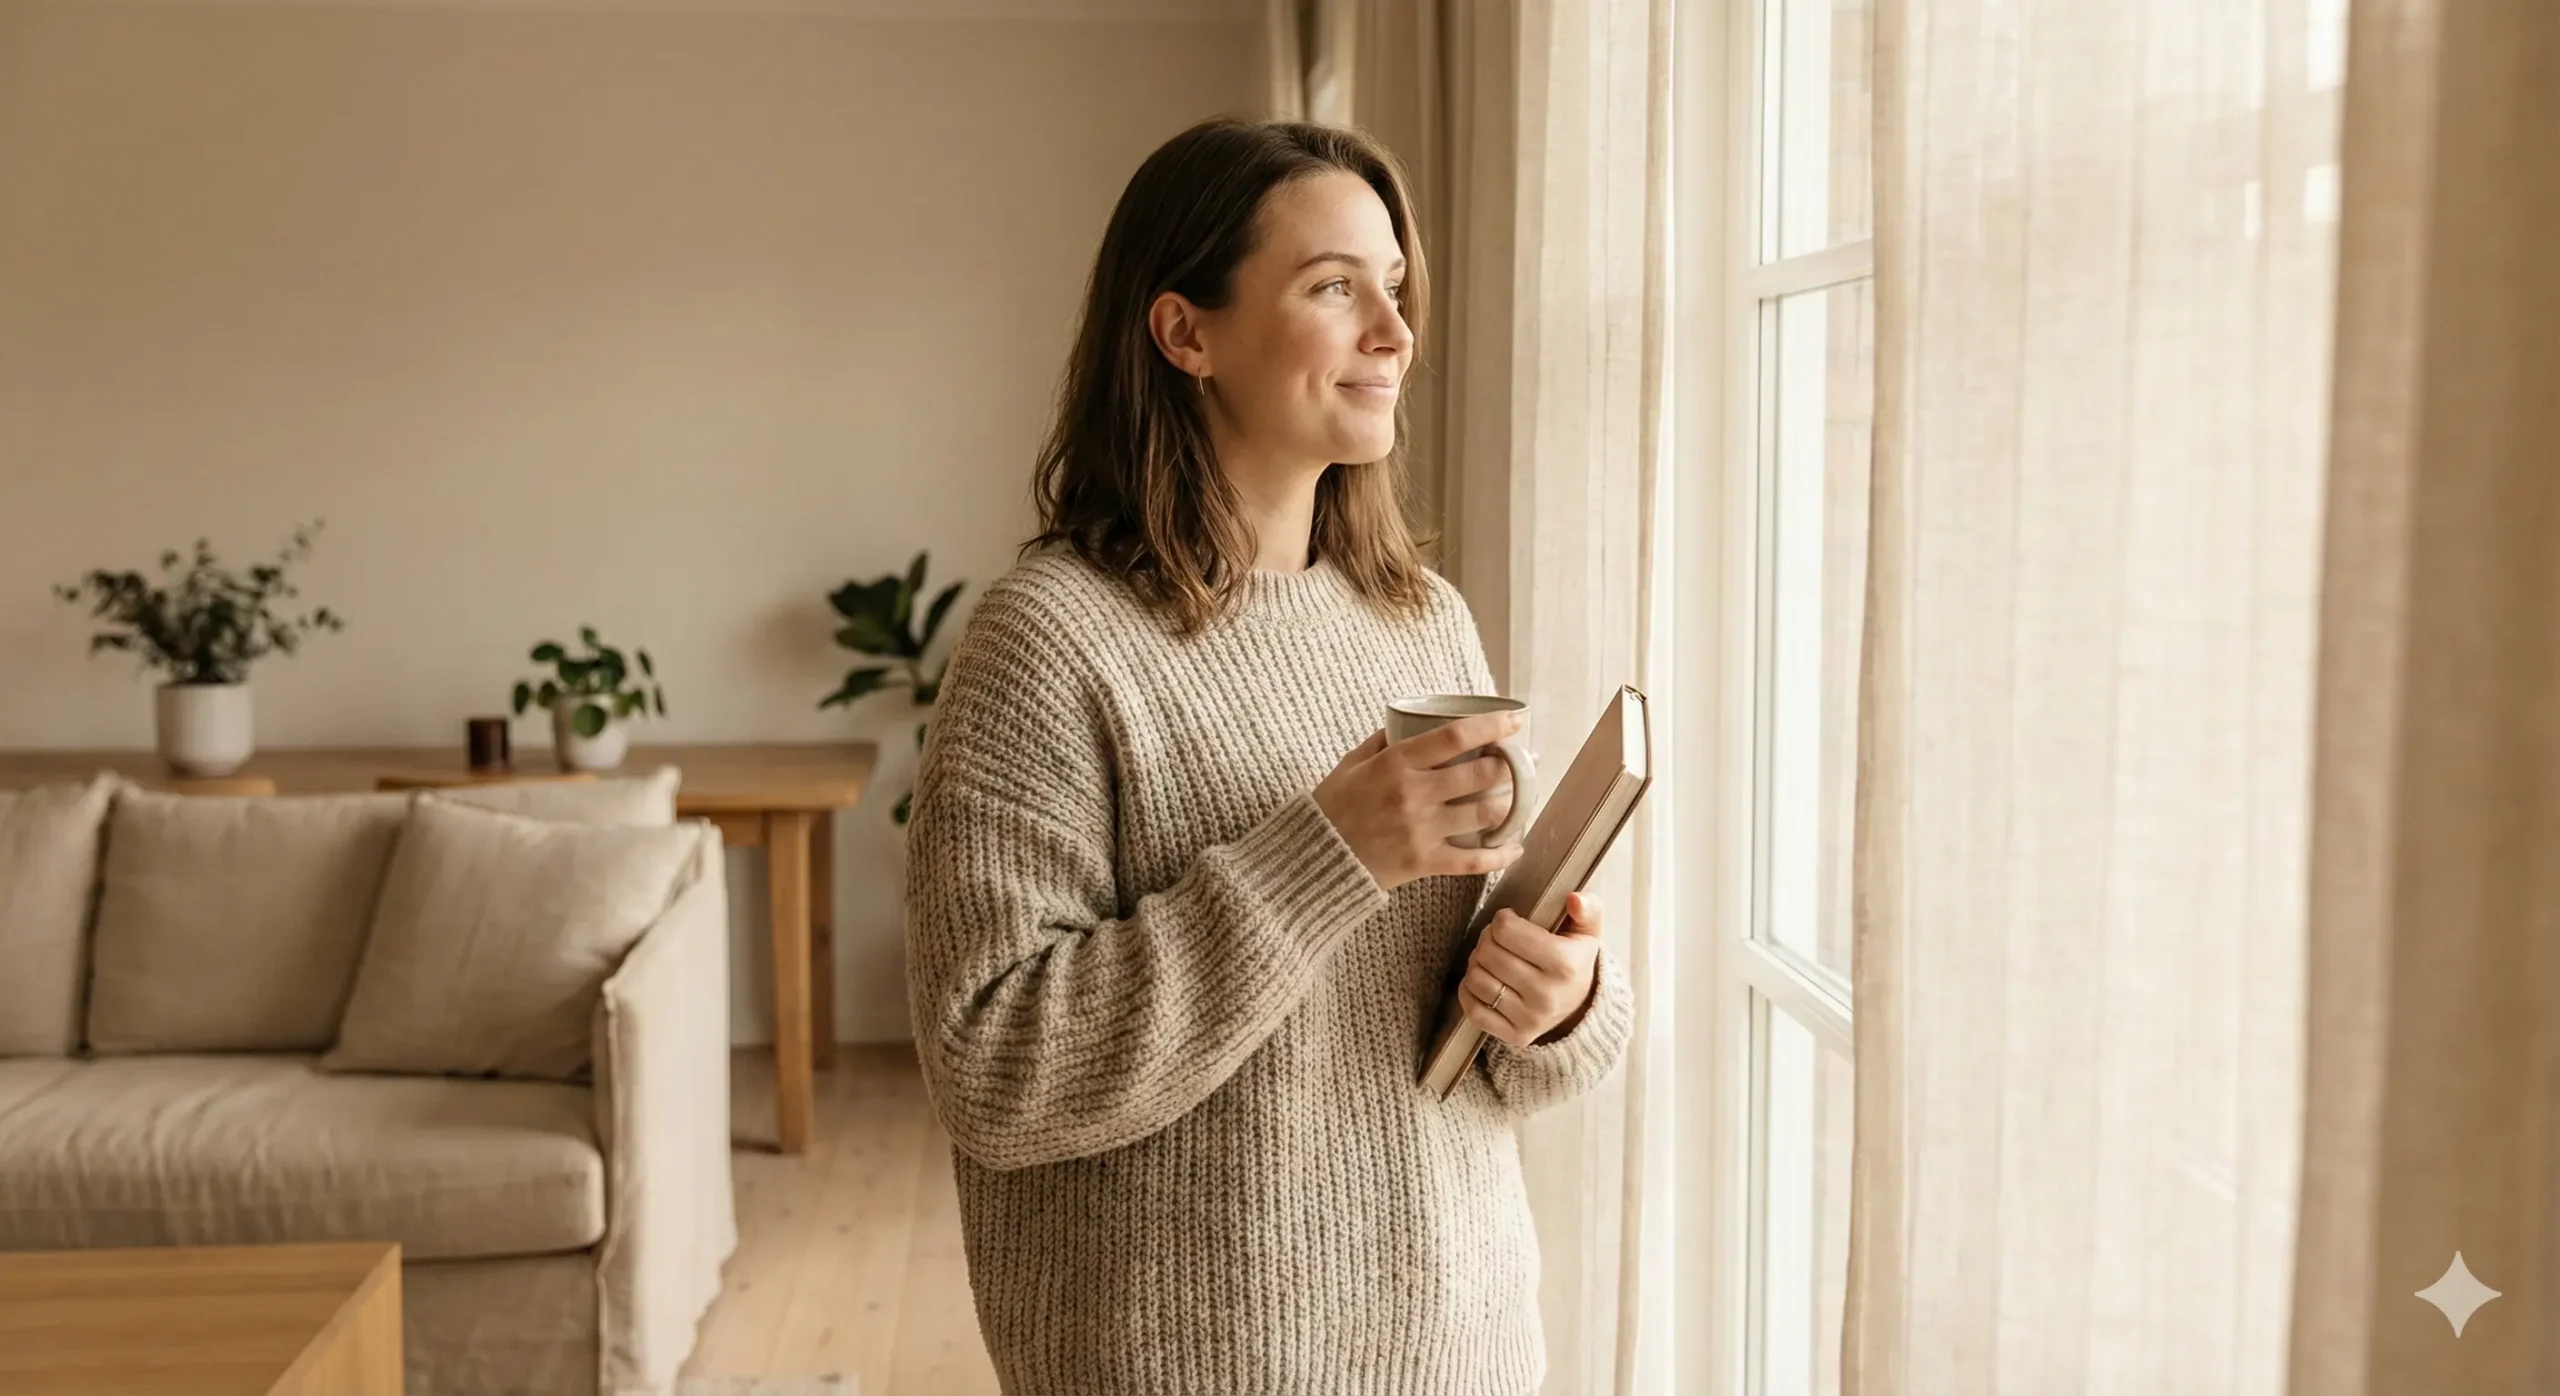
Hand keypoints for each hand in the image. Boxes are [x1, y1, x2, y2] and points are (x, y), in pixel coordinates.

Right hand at [1312, 710, 1528, 891]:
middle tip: (1521, 763)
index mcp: (1396, 763)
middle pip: (1480, 775)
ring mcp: (1421, 830)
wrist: (1312, 859)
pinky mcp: (1423, 863)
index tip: (1515, 720)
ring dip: (1510, 806)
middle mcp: (1413, 794)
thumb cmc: (1330, 807)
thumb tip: (1408, 721)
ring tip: (1519, 799)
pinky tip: (1515, 848)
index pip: (1455, 737)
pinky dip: (1500, 855)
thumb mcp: (1350, 763)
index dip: (1492, 726)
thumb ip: (1381, 741)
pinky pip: (1473, 860)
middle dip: (1509, 767)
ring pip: (1485, 815)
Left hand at [1461, 892, 1602, 1047]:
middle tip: (1498, 938)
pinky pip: (1473, 1010)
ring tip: (1491, 958)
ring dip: (1477, 963)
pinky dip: (1469, 990)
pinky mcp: (1516, 1036)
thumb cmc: (1576, 959)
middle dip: (1487, 938)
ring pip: (1476, 979)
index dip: (1502, 919)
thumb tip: (1573, 898)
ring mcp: (1530, 1019)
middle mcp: (1547, 995)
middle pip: (1488, 953)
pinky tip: (1483, 979)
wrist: (1581, 1007)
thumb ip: (1587, 907)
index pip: (1506, 930)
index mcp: (1565, 965)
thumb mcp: (1587, 930)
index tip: (1510, 921)